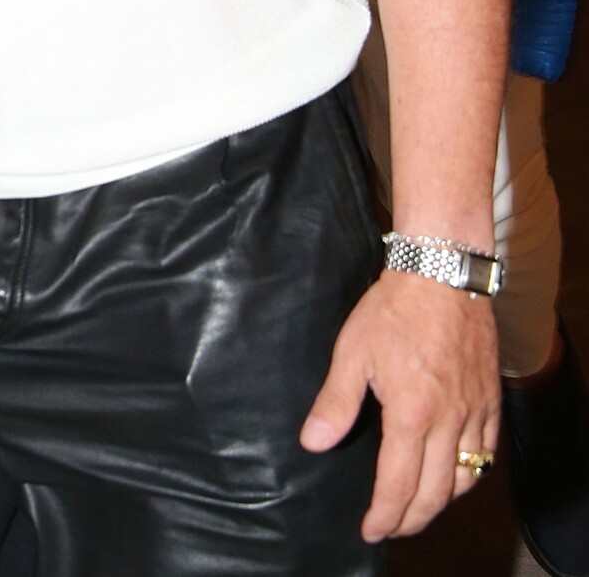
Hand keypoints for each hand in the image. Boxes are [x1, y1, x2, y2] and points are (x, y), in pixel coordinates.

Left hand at [300, 270, 499, 540]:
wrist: (442, 274)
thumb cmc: (394, 309)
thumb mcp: (353, 352)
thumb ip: (335, 403)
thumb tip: (314, 442)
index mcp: (411, 414)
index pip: (398, 484)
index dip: (385, 515)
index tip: (372, 530)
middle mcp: (448, 421)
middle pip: (436, 493)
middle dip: (412, 519)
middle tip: (393, 527)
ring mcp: (474, 412)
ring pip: (466, 479)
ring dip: (443, 502)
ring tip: (420, 506)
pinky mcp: (490, 399)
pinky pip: (487, 452)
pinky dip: (472, 473)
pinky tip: (457, 473)